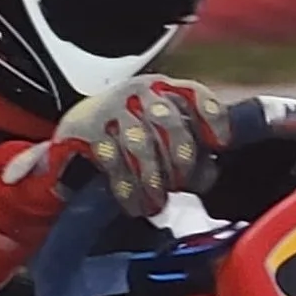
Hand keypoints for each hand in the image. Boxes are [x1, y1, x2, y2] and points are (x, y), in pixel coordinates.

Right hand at [42, 75, 232, 217]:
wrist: (75, 128)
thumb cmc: (132, 135)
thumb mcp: (161, 134)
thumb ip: (190, 151)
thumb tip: (209, 175)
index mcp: (165, 90)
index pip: (195, 94)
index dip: (212, 117)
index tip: (220, 145)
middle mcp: (141, 93)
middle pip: (169, 121)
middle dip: (180, 158)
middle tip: (181, 186)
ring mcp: (113, 108)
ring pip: (141, 142)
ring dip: (152, 177)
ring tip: (157, 203)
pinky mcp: (89, 129)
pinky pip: (113, 160)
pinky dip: (127, 187)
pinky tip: (134, 205)